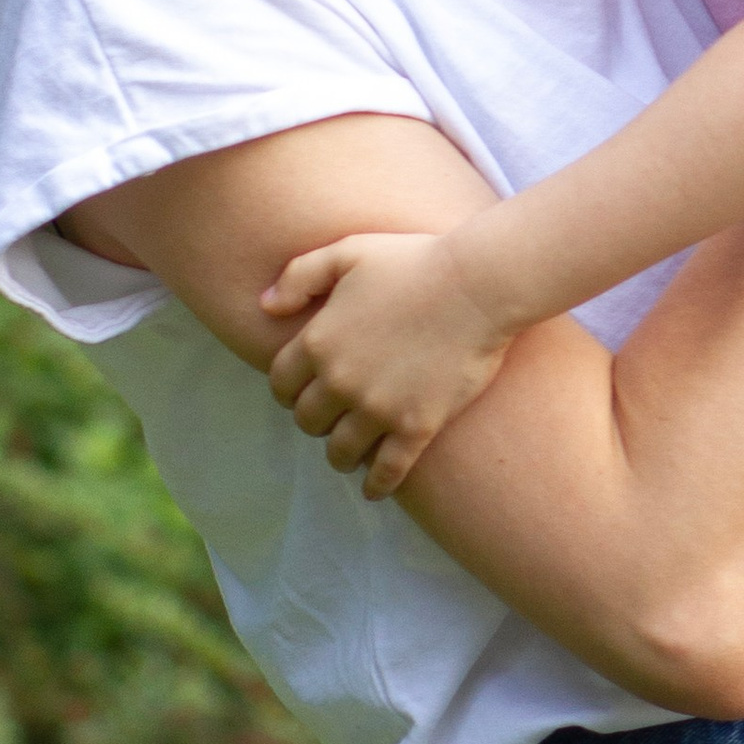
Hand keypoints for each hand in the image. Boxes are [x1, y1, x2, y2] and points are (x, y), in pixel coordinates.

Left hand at [259, 230, 516, 496]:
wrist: (478, 285)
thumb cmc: (413, 261)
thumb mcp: (347, 252)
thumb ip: (299, 276)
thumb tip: (265, 308)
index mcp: (318, 341)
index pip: (281, 384)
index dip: (289, 391)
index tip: (301, 394)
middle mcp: (340, 381)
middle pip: (308, 421)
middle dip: (315, 421)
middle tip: (330, 420)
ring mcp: (377, 408)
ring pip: (340, 452)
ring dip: (341, 455)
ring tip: (350, 455)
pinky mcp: (416, 427)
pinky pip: (387, 471)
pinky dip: (377, 486)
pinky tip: (374, 491)